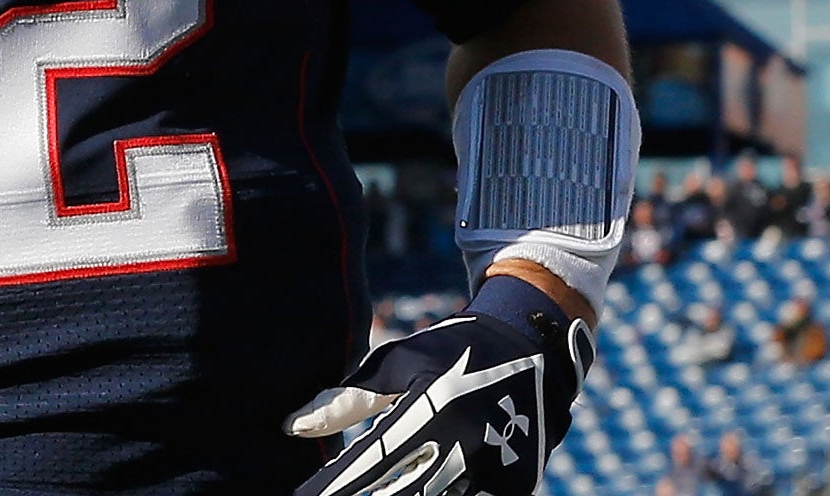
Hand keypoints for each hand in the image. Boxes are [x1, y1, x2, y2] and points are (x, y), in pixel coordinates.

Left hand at [286, 297, 592, 495]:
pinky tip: (415, 491)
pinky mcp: (516, 486)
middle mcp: (464, 442)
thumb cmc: (451, 350)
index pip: (369, 460)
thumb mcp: (399, 363)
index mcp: (431, 407)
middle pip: (400, 494)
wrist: (535, 349)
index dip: (333, 485)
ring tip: (370, 493)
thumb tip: (294, 426)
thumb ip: (347, 400)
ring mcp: (494, 468)